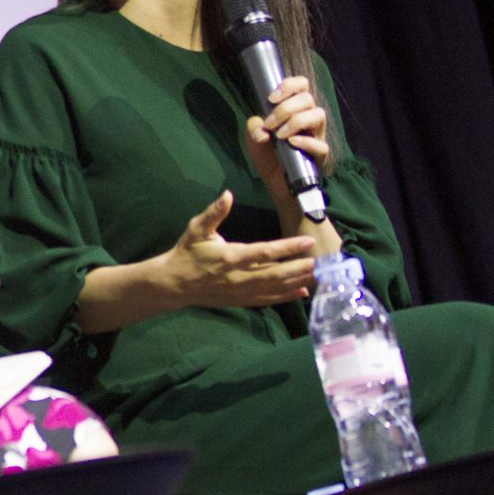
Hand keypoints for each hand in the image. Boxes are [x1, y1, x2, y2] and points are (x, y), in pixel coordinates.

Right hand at [161, 191, 317, 307]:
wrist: (173, 283)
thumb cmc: (187, 253)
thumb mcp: (196, 229)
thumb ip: (213, 213)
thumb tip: (227, 194)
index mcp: (231, 256)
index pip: (266, 252)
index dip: (289, 247)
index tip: (307, 242)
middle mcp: (239, 276)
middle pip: (276, 273)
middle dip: (299, 267)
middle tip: (320, 262)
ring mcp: (241, 290)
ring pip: (275, 288)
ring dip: (297, 281)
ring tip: (316, 275)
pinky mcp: (241, 300)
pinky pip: (268, 299)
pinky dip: (286, 296)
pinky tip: (302, 291)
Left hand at [244, 75, 329, 200]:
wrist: (274, 184)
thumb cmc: (267, 155)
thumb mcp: (253, 138)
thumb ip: (254, 127)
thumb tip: (262, 129)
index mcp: (295, 110)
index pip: (302, 86)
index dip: (290, 85)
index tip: (272, 97)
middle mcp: (309, 119)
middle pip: (308, 99)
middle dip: (285, 108)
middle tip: (270, 124)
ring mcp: (316, 136)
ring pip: (318, 115)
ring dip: (296, 121)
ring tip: (279, 135)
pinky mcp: (320, 155)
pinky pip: (321, 145)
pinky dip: (306, 141)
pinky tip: (292, 143)